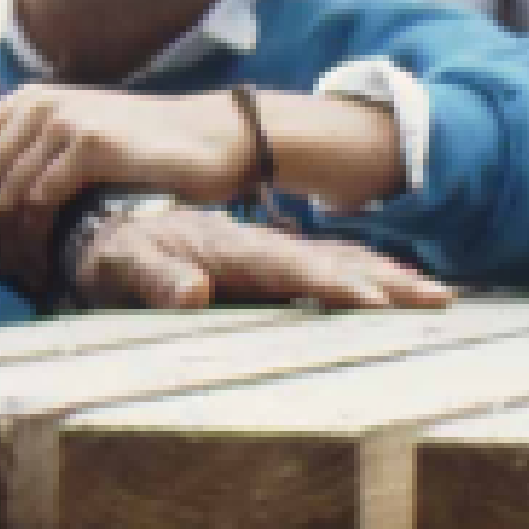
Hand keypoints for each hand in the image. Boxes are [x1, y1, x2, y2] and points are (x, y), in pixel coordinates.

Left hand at [0, 86, 253, 288]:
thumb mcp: (77, 138)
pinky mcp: (88, 146)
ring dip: (5, 245)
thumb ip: (32, 151)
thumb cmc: (145, 149)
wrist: (214, 137)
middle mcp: (34, 105)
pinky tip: (46, 265)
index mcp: (24, 101)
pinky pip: (37, 202)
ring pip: (0, 195)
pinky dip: (34, 242)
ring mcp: (60, 121)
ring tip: (24, 273)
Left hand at [72, 205, 452, 312]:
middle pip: (322, 260)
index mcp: (219, 247)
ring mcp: (254, 255)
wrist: (93, 226)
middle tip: (435, 297)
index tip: (374, 301)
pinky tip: (390, 287)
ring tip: (433, 293)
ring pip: (327, 260)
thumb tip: (193, 293)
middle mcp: (246, 247)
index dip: (326, 282)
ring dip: (379, 275)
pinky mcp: (256, 267)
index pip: (283, 266)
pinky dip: (356, 274)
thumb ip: (152, 278)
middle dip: (378, 279)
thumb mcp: (118, 265)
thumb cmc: (106, 251)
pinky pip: (314, 266)